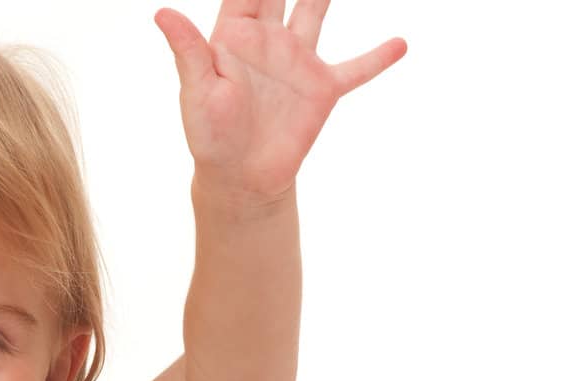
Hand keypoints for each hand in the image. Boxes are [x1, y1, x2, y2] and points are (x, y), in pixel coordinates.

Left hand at [154, 0, 407, 201]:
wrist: (240, 180)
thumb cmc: (211, 137)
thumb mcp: (198, 91)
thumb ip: (188, 49)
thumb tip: (162, 14)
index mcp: (235, 34)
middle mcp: (269, 39)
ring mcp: (298, 61)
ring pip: (317, 9)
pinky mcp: (321, 90)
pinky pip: (355, 69)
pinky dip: (378, 58)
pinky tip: (401, 44)